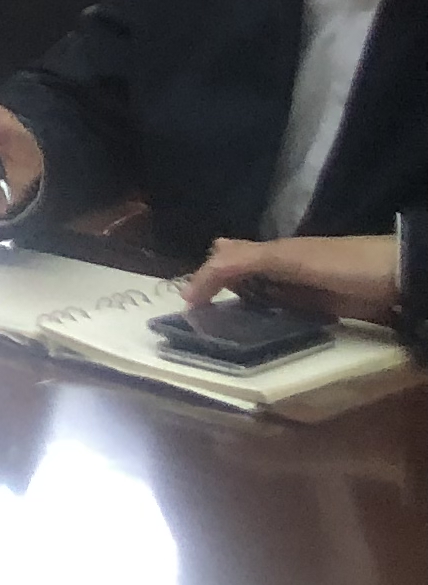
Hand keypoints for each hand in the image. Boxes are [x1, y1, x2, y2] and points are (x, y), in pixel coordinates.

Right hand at [182, 236, 400, 322]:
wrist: (395, 277)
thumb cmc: (340, 264)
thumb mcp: (287, 259)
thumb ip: (243, 262)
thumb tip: (192, 285)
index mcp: (269, 252)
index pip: (224, 257)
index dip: (204, 276)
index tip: (188, 306)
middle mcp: (279, 268)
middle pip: (240, 272)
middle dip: (219, 287)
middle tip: (205, 316)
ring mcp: (299, 289)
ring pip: (259, 295)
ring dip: (241, 307)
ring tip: (224, 330)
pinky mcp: (317, 309)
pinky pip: (282, 313)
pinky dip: (267, 320)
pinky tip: (262, 333)